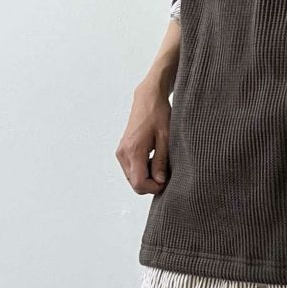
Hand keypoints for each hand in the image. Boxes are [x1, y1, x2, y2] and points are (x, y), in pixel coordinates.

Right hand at [116, 79, 171, 193]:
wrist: (148, 99)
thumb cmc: (159, 115)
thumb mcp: (166, 139)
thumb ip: (161, 162)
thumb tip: (159, 181)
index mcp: (133, 151)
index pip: (139, 184)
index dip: (153, 188)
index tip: (166, 181)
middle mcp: (123, 154)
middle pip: (135, 183)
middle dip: (151, 183)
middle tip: (165, 172)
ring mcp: (121, 152)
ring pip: (133, 178)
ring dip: (147, 177)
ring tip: (159, 162)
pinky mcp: (122, 151)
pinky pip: (131, 169)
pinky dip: (143, 170)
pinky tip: (153, 159)